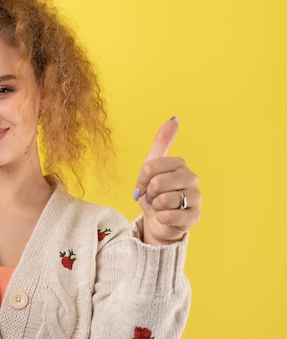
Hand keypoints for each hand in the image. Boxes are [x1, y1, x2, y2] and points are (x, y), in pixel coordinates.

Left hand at [133, 117, 200, 244]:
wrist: (159, 219)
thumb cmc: (156, 191)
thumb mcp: (153, 165)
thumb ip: (162, 142)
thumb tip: (174, 119)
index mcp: (180, 164)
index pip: (150, 167)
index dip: (141, 179)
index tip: (144, 184)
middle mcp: (192, 178)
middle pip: (157, 183)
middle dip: (149, 193)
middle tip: (153, 196)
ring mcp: (196, 198)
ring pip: (165, 200)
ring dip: (156, 206)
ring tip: (160, 206)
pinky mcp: (194, 216)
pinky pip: (170, 215)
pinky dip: (160, 217)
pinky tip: (164, 216)